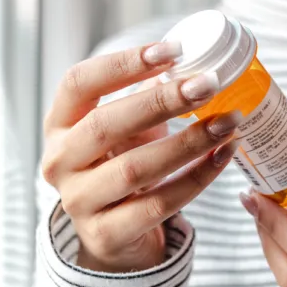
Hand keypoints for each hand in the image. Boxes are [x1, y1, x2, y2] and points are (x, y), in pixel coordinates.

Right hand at [41, 42, 240, 272]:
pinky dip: (197, 178)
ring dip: (188, 142)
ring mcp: (78, 202)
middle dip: (161, 102)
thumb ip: (147, 97)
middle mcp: (59, 162)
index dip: (123, 64)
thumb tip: (193, 60)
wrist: (113, 235)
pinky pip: (158, 204)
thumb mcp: (126, 129)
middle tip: (208, 84)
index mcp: (59, 124)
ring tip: (228, 121)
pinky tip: (224, 155)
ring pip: (134, 168)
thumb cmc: (120, 165)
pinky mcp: (106, 235)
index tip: (172, 50)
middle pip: (105, 124)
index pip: (78, 83)